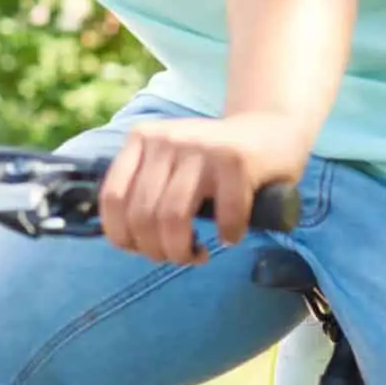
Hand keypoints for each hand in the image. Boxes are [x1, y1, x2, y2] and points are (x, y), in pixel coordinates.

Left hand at [99, 113, 309, 264]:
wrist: (273, 127)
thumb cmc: (215, 160)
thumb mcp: (170, 161)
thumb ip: (144, 186)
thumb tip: (124, 239)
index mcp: (142, 138)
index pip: (112, 198)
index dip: (122, 236)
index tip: (141, 250)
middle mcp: (167, 139)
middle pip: (142, 215)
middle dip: (157, 251)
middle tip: (179, 256)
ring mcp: (201, 147)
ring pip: (173, 218)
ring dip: (184, 251)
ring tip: (198, 255)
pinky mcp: (236, 159)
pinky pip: (224, 216)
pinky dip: (228, 235)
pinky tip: (232, 236)